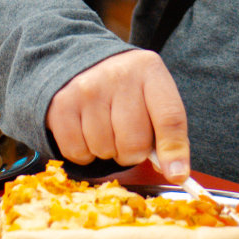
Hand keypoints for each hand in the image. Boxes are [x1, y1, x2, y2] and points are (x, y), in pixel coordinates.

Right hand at [45, 49, 190, 179]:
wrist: (82, 63)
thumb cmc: (126, 89)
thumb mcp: (152, 95)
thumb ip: (167, 130)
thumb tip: (175, 173)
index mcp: (149, 70)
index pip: (169, 117)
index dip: (174, 151)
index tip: (176, 175)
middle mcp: (118, 76)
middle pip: (134, 143)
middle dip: (133, 152)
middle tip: (127, 136)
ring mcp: (87, 89)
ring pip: (105, 150)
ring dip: (108, 151)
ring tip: (105, 128)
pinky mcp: (61, 104)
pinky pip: (78, 152)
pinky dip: (84, 153)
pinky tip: (86, 132)